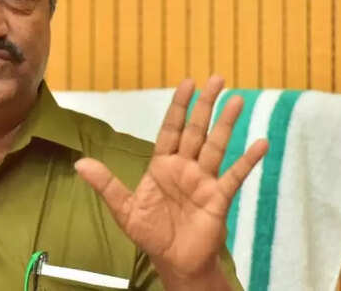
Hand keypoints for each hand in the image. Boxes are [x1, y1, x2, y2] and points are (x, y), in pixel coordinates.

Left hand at [74, 76, 267, 285]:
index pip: (171, 129)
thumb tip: (80, 164)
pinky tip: (261, 143)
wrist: (174, 261)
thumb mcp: (124, 210)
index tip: (187, 83)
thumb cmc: (151, 233)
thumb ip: (106, 185)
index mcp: (162, 165)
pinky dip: (248, 160)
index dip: (179, 107)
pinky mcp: (219, 198)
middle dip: (205, 105)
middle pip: (196, 130)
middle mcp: (185, 167)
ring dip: (226, 124)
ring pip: (216, 146)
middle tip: (216, 78)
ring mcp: (203, 180)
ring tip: (237, 101)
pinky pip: (235, 175)